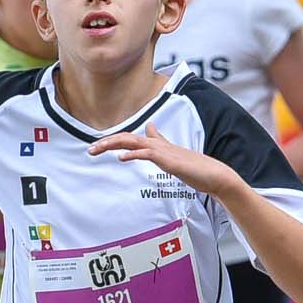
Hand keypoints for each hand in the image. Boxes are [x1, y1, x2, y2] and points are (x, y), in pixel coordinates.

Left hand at [89, 126, 235, 196]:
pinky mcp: (168, 160)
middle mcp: (157, 144)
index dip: (112, 142)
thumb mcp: (170, 154)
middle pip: (126, 138)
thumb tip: (150, 128)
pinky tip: (121, 158)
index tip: (96, 148)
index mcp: (156, 144)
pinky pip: (147, 154)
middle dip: (106, 143)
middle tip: (89, 150)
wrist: (213, 175)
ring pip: (133, 143)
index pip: (129, 139)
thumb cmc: (193, 167)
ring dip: (113, 145)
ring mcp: (162, 151)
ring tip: (97, 149)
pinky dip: (133, 154)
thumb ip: (159, 140)